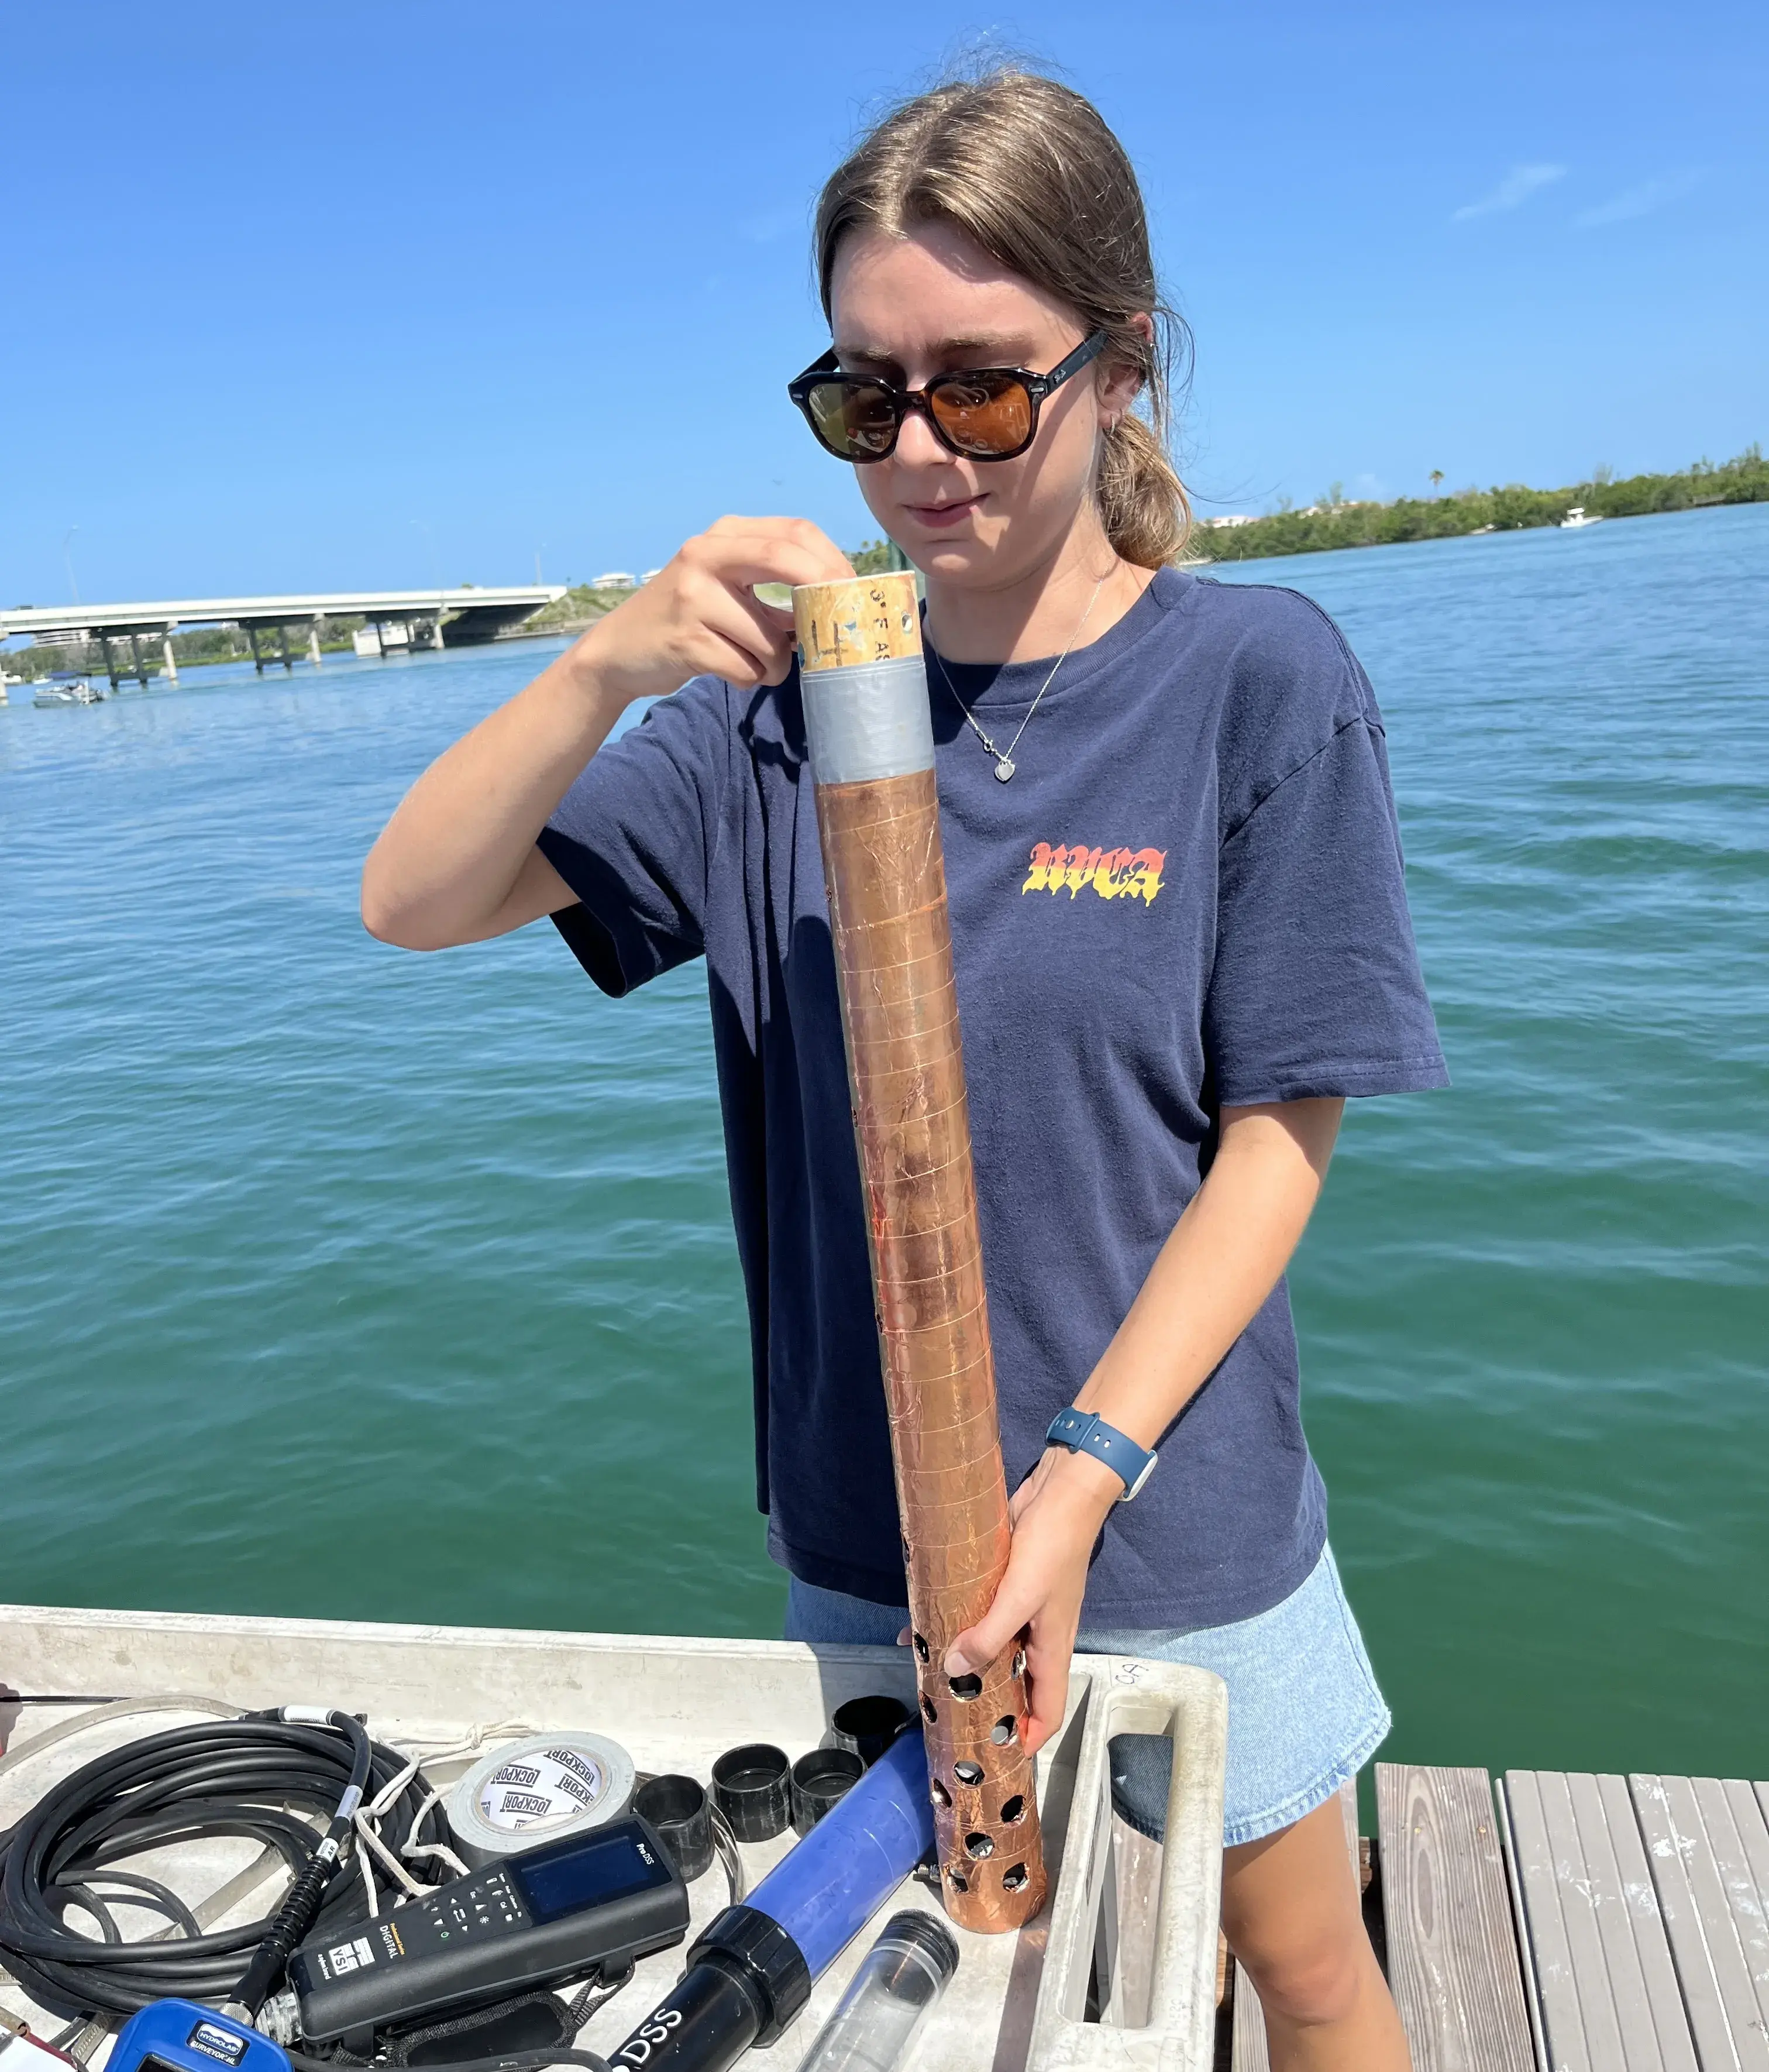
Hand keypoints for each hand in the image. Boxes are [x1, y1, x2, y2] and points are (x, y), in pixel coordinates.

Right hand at [569, 517, 851, 706]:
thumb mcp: (727, 585)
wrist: (620, 650)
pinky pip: (745, 668)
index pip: (796, 532)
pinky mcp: (685, 640)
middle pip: (786, 560)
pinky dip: (750, 678)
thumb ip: (775, 584)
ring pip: (769, 637)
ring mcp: (692, 597)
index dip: (834, 563)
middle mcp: (705, 556)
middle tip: (836, 630)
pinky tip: (730, 671)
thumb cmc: (690, 619)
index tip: (854, 594)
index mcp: (724, 536)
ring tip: (758, 665)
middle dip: (822, 597)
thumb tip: (839, 605)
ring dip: (776, 664)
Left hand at [943, 1448, 1120, 1755]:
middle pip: (1016, 1685)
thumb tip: (953, 1670)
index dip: (1027, 1740)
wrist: (1061, 1492)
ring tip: (926, 1673)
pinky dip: (957, 1623)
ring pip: (994, 1649)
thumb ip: (988, 1637)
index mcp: (1053, 1650)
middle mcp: (1039, 1637)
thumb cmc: (1051, 1548)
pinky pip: (980, 1616)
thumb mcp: (1019, 1598)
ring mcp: (1023, 1611)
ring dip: (965, 1660)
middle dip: (987, 1702)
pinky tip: (924, 1621)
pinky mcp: (1006, 1586)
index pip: (1047, 1712)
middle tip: (948, 1716)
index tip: (996, 1759)